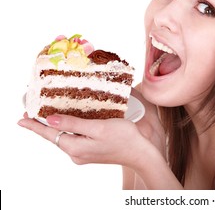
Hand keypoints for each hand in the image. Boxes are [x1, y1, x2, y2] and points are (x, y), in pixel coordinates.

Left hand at [18, 113, 154, 167]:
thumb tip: (50, 120)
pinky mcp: (91, 152)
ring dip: (57, 126)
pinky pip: (74, 139)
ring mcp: (84, 154)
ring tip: (49, 114)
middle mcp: (76, 153)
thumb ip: (73, 124)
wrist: (140, 153)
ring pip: (64, 138)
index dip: (34, 126)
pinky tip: (71, 122)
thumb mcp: (97, 128)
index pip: (49, 134)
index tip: (21, 118)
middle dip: (43, 125)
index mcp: (75, 147)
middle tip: (32, 112)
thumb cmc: (123, 139)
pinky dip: (69, 130)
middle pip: (55, 137)